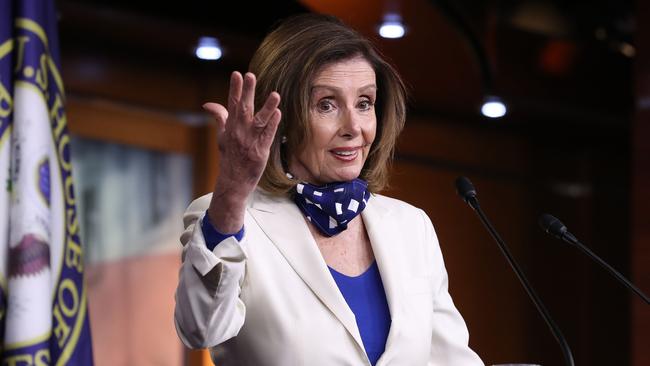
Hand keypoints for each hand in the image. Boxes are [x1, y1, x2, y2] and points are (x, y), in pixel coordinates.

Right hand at [203, 72, 280, 232]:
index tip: (236, 74)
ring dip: (267, 107)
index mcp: (230, 126)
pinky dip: (272, 125)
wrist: (233, 181)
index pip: (232, 104)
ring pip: (259, 121)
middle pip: (244, 108)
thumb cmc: (229, 157)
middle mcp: (239, 132)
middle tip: (250, 75)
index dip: (235, 89)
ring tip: (275, 94)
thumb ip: (219, 118)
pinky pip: (267, 136)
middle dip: (247, 92)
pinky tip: (278, 114)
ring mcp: (250, 141)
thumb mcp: (221, 136)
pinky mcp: (260, 151)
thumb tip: (208, 104)